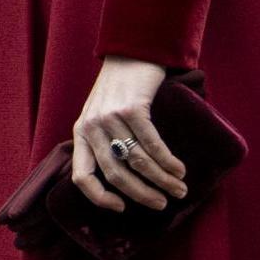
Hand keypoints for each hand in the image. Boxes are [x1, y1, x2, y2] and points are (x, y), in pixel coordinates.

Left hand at [69, 57, 186, 214]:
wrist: (130, 51)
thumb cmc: (120, 89)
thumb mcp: (101, 115)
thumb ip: (104, 142)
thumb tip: (125, 182)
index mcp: (80, 132)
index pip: (82, 176)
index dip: (100, 198)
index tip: (122, 207)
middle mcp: (91, 126)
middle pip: (116, 175)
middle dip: (142, 195)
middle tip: (163, 204)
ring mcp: (110, 117)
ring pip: (138, 162)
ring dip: (162, 180)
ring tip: (179, 188)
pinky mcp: (131, 108)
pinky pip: (152, 145)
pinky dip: (168, 162)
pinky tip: (179, 169)